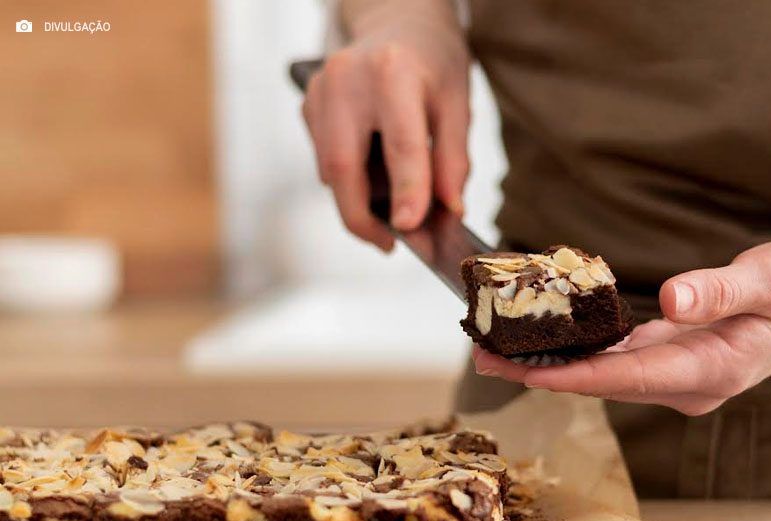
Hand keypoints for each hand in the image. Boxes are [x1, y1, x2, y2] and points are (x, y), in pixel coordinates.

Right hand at [303, 0, 469, 249]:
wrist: (399, 23)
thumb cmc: (432, 63)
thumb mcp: (457, 104)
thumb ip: (454, 160)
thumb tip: (449, 209)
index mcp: (394, 73)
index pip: (401, 145)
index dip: (406, 192)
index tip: (410, 228)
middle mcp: (347, 80)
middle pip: (343, 166)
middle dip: (361, 217)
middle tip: (387, 244)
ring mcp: (321, 91)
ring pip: (328, 169)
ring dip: (357, 199)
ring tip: (390, 204)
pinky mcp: (308, 104)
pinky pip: (324, 159)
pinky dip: (349, 180)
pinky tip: (373, 173)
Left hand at [472, 242, 770, 415]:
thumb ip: (720, 290)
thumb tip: (671, 300)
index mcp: (714, 370)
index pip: (631, 377)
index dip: (576, 376)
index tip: (526, 372)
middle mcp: (691, 383)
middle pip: (607, 383)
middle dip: (545, 373)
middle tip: (483, 360)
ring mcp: (682, 376)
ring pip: (608, 374)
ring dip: (555, 364)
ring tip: (496, 350)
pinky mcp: (675, 360)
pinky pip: (620, 360)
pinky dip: (581, 351)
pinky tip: (545, 338)